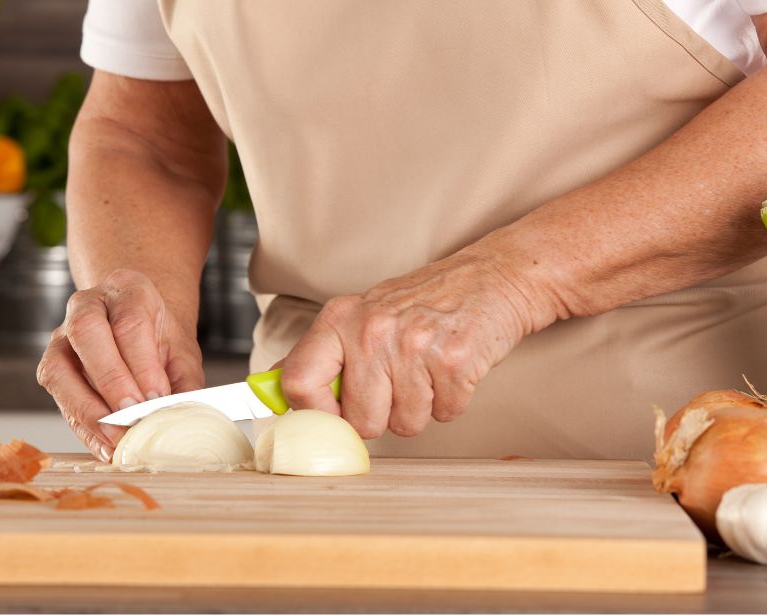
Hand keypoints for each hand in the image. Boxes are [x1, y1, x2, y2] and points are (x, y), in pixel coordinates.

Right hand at [37, 269, 203, 460]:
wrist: (134, 328)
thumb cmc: (159, 340)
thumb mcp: (182, 353)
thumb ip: (187, 383)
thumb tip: (188, 414)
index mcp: (128, 290)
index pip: (131, 323)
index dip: (143, 364)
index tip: (157, 397)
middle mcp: (87, 306)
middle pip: (87, 333)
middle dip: (110, 379)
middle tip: (131, 415)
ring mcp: (62, 336)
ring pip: (59, 367)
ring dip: (86, 407)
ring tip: (115, 438)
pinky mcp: (50, 366)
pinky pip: (58, 396)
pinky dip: (82, 426)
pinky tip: (104, 446)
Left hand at [279, 251, 551, 438]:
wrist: (492, 277)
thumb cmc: (425, 302)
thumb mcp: (362, 315)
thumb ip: (321, 356)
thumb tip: (274, 394)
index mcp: (339, 318)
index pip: (297, 383)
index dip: (316, 414)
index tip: (335, 416)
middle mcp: (371, 329)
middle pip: (360, 421)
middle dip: (383, 416)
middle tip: (400, 383)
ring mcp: (413, 344)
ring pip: (405, 424)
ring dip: (421, 408)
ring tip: (429, 370)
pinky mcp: (454, 360)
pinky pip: (444, 414)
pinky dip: (452, 401)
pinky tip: (452, 369)